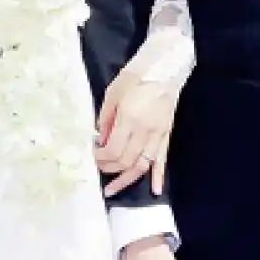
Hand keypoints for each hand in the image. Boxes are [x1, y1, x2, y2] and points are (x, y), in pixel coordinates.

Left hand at [95, 68, 177, 196]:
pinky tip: (156, 190)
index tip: (94, 155)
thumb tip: (100, 141)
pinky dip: (159, 176)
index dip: (101, 158)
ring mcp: (158, 135)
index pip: (114, 151)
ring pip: (142, 166)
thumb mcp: (112, 93)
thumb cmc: (134, 77)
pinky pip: (162, 159)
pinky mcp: (166, 134)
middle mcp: (145, 131)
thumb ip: (105, 119)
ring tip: (114, 189)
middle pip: (126, 161)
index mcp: (129, 119)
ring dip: (127, 179)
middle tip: (99, 167)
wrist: (163, 68)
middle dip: (110, 168)